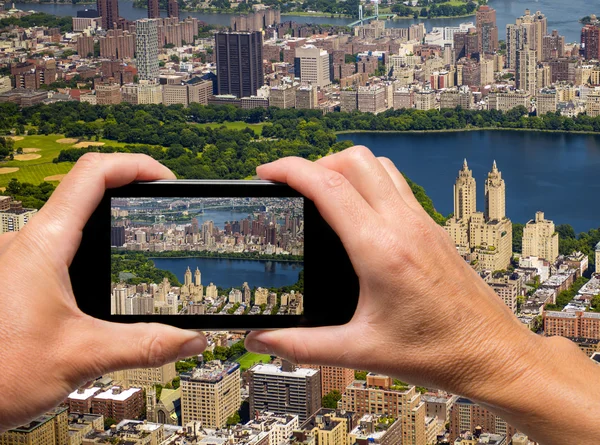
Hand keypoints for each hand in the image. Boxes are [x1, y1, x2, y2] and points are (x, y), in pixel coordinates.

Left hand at [0, 153, 205, 431]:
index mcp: (44, 245)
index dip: (136, 166)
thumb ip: (145, 345)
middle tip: (158, 209)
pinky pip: (55, 246)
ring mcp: (17, 259)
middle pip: (83, 189)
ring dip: (106, 222)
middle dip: (127, 191)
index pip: (93, 175)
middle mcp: (26, 243)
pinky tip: (101, 278)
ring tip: (138, 240)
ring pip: (68, 219)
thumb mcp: (83, 356)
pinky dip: (87, 249)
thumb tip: (191, 338)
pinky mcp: (13, 277)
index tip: (165, 178)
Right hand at [247, 146, 531, 388]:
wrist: (491, 354)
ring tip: (323, 193)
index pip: (328, 187)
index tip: (267, 173)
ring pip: (378, 166)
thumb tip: (262, 340)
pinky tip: (358, 213)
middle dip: (316, 162)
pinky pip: (396, 185)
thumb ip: (303, 345)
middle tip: (294, 187)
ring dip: (346, 167)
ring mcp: (422, 223)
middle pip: (354, 160)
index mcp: (381, 250)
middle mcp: (403, 226)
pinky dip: (369, 182)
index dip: (290, 171)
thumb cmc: (436, 352)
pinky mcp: (432, 228)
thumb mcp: (360, 351)